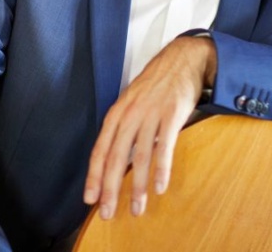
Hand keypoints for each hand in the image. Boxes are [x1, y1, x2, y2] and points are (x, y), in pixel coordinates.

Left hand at [83, 36, 216, 219]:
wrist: (182, 58)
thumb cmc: (155, 84)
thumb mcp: (131, 102)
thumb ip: (123, 128)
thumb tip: (116, 160)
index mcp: (117, 113)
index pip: (100, 149)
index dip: (94, 176)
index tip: (89, 199)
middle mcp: (130, 115)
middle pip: (116, 157)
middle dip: (111, 188)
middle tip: (107, 213)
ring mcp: (151, 114)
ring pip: (140, 157)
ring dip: (138, 186)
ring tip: (137, 209)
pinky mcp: (172, 115)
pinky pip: (164, 147)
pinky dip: (161, 169)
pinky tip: (159, 187)